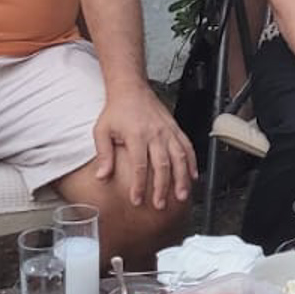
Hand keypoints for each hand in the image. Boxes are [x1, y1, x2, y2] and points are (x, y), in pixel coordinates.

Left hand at [90, 89, 195, 209]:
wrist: (131, 88)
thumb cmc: (116, 110)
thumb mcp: (102, 130)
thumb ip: (103, 154)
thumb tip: (101, 176)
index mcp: (136, 134)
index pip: (139, 165)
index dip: (139, 185)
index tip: (137, 200)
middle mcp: (155, 133)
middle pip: (162, 164)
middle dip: (162, 187)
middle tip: (160, 204)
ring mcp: (167, 131)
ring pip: (179, 157)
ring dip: (181, 178)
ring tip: (181, 195)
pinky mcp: (175, 128)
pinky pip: (187, 146)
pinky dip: (192, 162)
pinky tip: (193, 176)